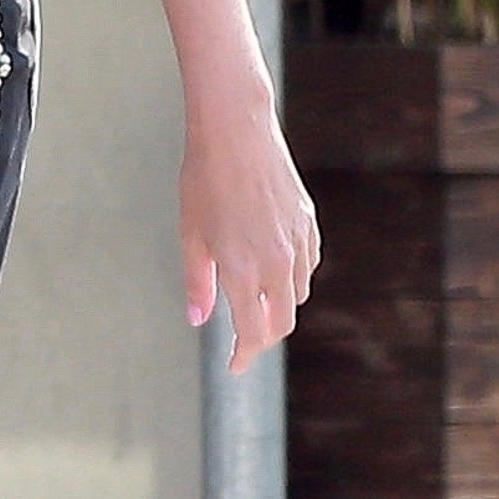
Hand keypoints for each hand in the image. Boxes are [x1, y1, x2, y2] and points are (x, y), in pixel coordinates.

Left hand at [178, 103, 319, 374]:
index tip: (233, 366)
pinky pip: (307, 264)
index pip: (252, 333)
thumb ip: (198, 283)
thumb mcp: (191, 235)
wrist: (235, 133)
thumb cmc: (204, 181)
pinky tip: (273, 268)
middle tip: (244, 340)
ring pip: (297, 293)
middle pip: (282, 322)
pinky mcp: (307, 223)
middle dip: (263, 337)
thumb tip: (199, 319)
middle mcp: (277, 263)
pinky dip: (293, 276)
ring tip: (255, 301)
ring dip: (279, 305)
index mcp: (244, 272)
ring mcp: (297, 242)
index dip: (243, 355)